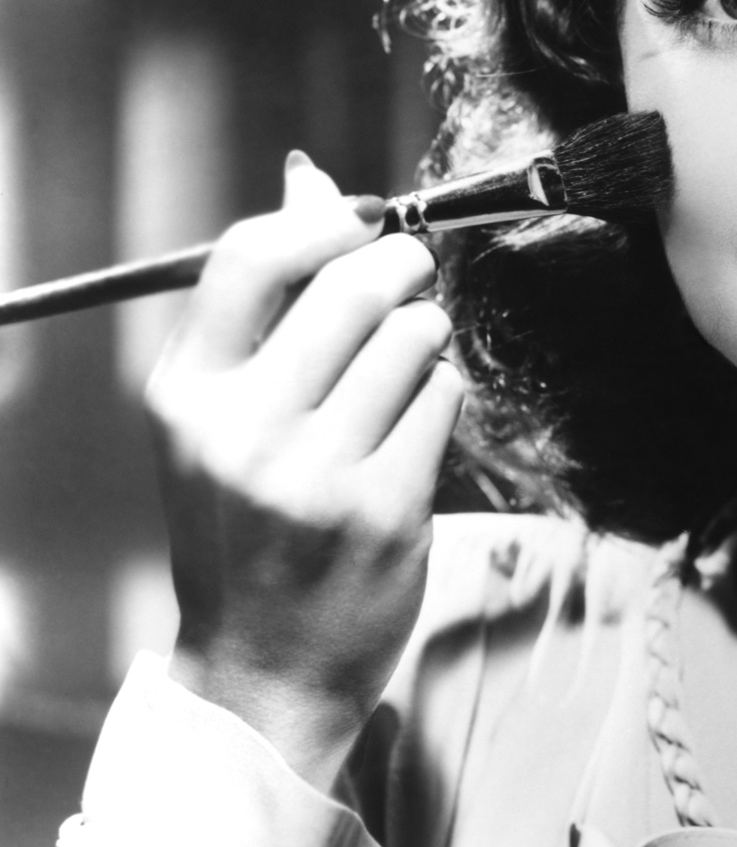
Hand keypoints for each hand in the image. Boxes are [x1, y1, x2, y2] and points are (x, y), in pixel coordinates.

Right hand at [147, 152, 463, 790]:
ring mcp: (315, 474)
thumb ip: (265, 303)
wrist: (263, 671)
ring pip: (411, 336)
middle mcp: (241, 430)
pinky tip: (419, 417)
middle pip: (348, 285)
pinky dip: (442, 392)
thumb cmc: (246, 528)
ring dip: (427, 329)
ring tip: (413, 355)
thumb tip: (309, 175)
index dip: (319, 220)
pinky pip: (443, 398)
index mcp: (185, 395)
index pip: (249, 256)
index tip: (357, 220)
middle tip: (413, 272)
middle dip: (399, 263)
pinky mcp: (386, 509)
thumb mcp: (220, 418)